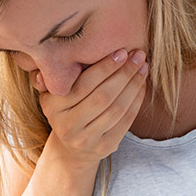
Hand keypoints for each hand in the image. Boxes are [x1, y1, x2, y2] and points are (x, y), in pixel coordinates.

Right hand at [35, 49, 147, 165]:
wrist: (71, 148)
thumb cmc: (67, 108)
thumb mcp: (57, 91)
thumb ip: (61, 72)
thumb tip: (72, 48)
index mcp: (52, 106)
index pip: (83, 84)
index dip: (105, 67)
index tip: (122, 52)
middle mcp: (66, 125)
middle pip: (103, 96)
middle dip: (124, 74)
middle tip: (138, 56)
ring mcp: (85, 139)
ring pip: (117, 109)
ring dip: (134, 86)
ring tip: (143, 68)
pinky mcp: (103, 147)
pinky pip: (125, 121)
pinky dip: (136, 101)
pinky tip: (142, 86)